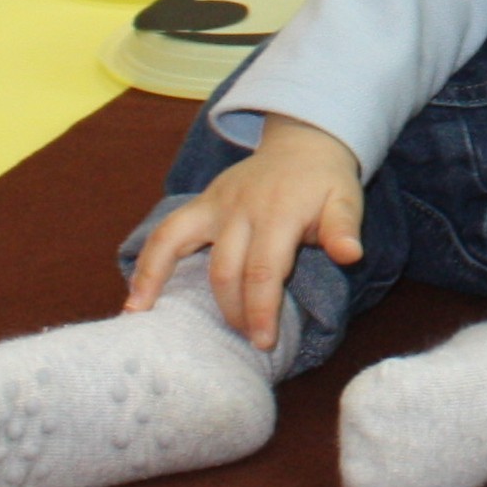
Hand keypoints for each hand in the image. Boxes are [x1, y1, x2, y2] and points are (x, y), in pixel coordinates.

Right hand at [125, 114, 364, 351]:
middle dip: (233, 311)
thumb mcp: (347, 199)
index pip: (264, 270)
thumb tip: (350, 255)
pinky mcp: (199, 205)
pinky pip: (165, 234)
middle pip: (226, 269)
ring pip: (182, 247)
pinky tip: (135, 301)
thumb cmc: (325, 182)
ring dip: (168, 287)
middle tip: (245, 341)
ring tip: (154, 327)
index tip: (263, 342)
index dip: (261, 309)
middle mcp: (240, 209)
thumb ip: (345, 228)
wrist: (302, 144)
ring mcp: (215, 205)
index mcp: (278, 212)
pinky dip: (147, 265)